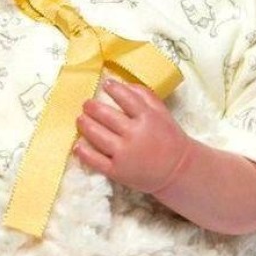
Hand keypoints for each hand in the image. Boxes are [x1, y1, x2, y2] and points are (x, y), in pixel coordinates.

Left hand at [74, 77, 190, 193]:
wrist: (177, 170)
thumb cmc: (169, 139)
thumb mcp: (163, 114)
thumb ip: (146, 96)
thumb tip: (123, 84)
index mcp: (147, 118)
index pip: (126, 98)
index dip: (113, 89)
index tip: (105, 84)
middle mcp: (135, 135)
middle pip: (106, 116)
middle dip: (92, 107)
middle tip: (86, 104)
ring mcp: (125, 154)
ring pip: (97, 136)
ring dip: (84, 125)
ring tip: (80, 119)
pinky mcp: (118, 171)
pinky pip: (95, 160)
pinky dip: (84, 151)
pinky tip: (78, 144)